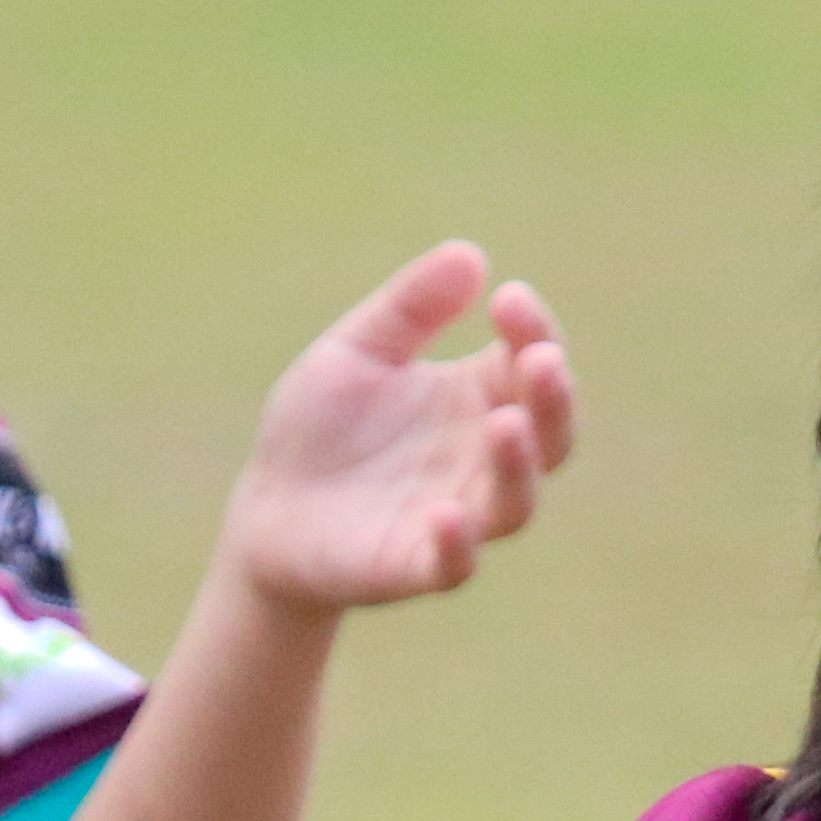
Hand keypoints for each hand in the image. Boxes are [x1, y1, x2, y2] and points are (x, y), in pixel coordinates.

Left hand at [217, 241, 575, 613]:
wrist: (267, 509)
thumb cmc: (319, 426)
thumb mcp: (356, 350)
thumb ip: (409, 308)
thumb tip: (470, 254)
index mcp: (476, 397)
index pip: (530, 361)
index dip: (533, 330)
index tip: (508, 298)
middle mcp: (480, 458)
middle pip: (550, 434)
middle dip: (553, 398)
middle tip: (541, 360)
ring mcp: (456, 515)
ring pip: (515, 500)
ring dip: (519, 465)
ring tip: (505, 425)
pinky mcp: (417, 566)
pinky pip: (455, 564)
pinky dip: (459, 543)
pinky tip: (446, 513)